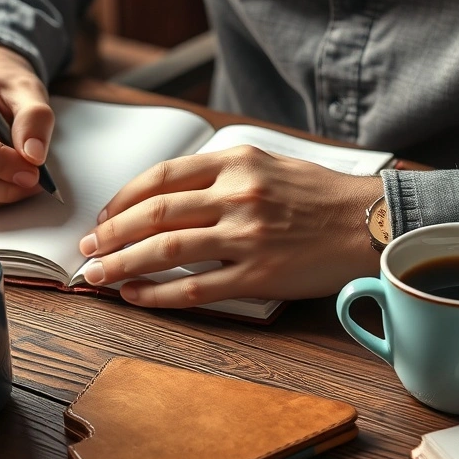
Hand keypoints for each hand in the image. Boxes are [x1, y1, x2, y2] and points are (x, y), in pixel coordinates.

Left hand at [77, 145, 384, 307]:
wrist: (372, 223)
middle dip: (110, 233)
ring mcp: (247, 236)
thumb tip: (169, 195)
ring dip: (121, 264)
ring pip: (165, 250)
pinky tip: (136, 296)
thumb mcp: (269, 164)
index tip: (103, 216)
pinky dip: (158, 294)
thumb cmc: (321, 196)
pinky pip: (195, 288)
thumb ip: (222, 174)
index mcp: (237, 161)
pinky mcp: (258, 275)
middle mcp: (238, 195)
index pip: (162, 177)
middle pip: (154, 214)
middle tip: (87, 248)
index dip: (123, 199)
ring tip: (96, 275)